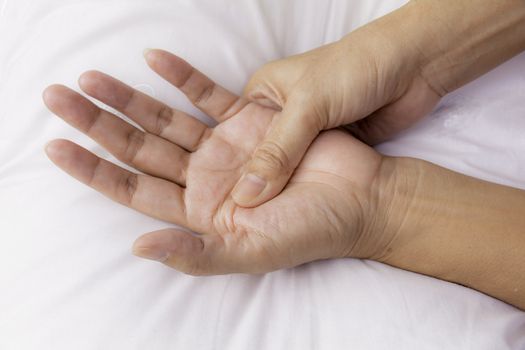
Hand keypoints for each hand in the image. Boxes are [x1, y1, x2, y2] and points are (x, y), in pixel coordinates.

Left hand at [43, 49, 391, 274]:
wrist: (359, 199)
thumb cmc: (309, 232)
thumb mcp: (251, 253)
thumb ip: (196, 254)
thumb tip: (139, 249)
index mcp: (198, 211)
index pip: (134, 188)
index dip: (94, 170)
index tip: (58, 148)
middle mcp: (204, 178)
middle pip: (139, 148)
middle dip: (98, 125)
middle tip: (57, 98)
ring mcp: (224, 147)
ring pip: (164, 119)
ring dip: (128, 98)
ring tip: (91, 77)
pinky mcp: (248, 121)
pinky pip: (207, 95)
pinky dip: (182, 77)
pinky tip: (153, 59)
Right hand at [231, 5, 441, 207]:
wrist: (410, 69)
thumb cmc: (353, 71)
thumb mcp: (309, 107)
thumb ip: (278, 151)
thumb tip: (245, 196)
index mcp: (260, 95)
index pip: (228, 136)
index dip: (223, 168)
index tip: (216, 203)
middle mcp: (276, 117)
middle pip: (252, 158)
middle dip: (246, 184)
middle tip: (229, 219)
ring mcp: (301, 136)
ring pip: (278, 171)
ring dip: (272, 191)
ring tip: (251, 224)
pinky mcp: (322, 151)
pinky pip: (301, 175)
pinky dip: (296, 190)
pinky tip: (283, 213)